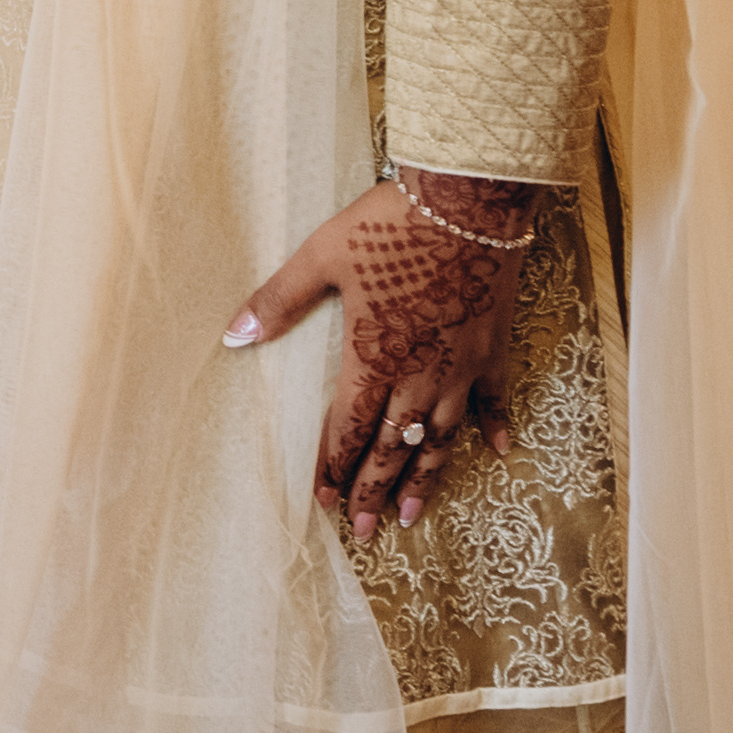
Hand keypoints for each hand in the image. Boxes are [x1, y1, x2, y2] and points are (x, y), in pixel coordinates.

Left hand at [230, 169, 534, 538]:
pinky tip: (499, 453)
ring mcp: (462, 367)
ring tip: (413, 515)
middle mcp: (420, 375)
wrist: (468, 202)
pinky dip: (493, 427)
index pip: (348, 427)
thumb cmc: (388, 227)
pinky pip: (493, 400)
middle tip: (365, 530)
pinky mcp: (493, 349)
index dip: (334, 466)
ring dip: (426, 478)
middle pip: (394, 447)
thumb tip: (233, 335)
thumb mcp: (320, 257)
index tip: (324, 502)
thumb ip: (278, 301)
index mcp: (374, 357)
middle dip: (375, 490)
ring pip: (441, 438)